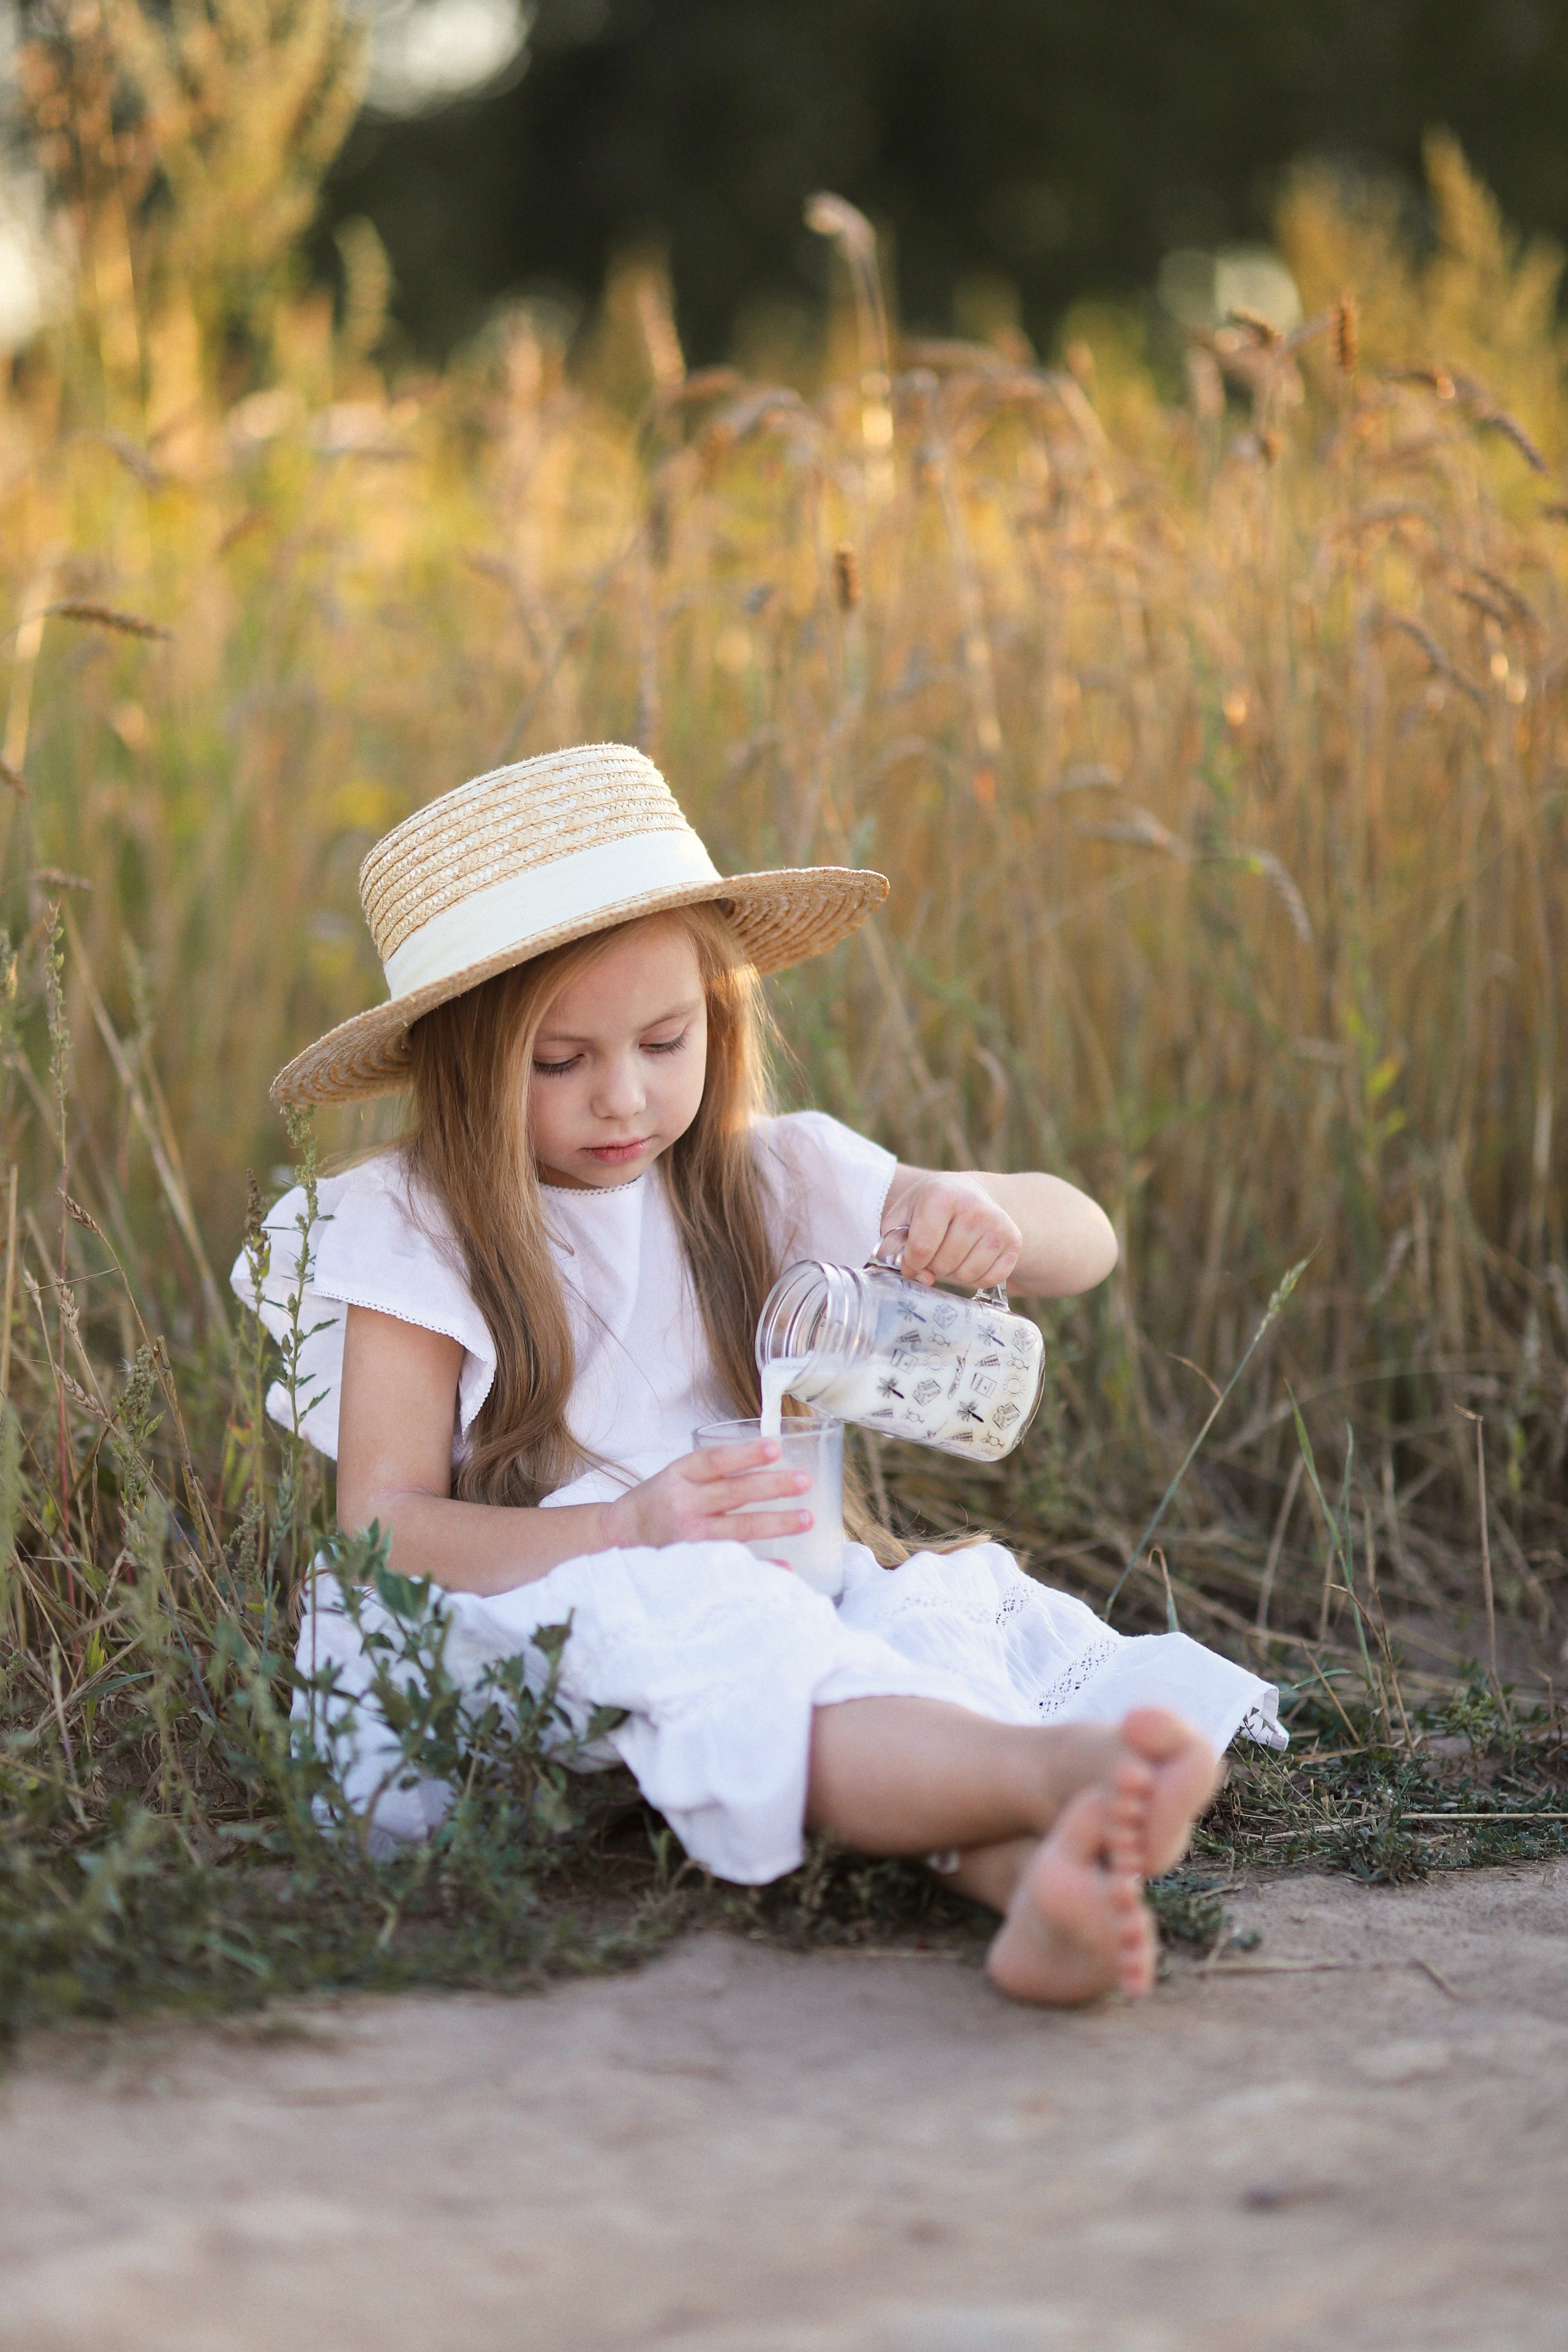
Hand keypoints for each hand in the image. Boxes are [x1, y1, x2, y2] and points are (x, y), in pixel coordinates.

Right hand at [603, 1439, 811, 1553]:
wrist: (619, 1537)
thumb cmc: (658, 1502)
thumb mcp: (677, 1476)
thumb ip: (713, 1471)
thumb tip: (771, 1460)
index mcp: (678, 1476)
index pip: (714, 1461)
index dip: (745, 1454)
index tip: (776, 1447)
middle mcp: (683, 1504)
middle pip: (733, 1493)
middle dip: (772, 1487)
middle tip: (805, 1481)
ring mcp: (689, 1537)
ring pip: (738, 1529)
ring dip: (776, 1524)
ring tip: (806, 1519)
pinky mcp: (693, 1563)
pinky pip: (733, 1563)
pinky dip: (761, 1565)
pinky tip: (786, 1566)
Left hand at [884, 1173, 1021, 1291]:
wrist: (968, 1193)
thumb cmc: (929, 1208)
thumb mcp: (902, 1217)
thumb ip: (895, 1247)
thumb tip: (923, 1277)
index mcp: (942, 1195)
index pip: (921, 1248)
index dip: (911, 1262)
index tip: (912, 1257)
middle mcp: (974, 1207)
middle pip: (944, 1264)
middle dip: (934, 1265)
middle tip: (937, 1248)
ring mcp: (998, 1224)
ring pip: (966, 1275)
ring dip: (954, 1272)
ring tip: (953, 1252)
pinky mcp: (1014, 1240)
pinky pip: (989, 1280)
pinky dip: (976, 1278)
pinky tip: (971, 1258)